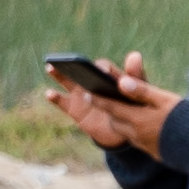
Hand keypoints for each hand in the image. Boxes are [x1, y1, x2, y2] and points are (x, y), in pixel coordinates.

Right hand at [45, 66, 170, 157]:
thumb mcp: (138, 92)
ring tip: (51, 68)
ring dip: (58, 74)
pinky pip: (61, 101)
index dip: (102, 67)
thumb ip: (135, 76)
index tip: (103, 71)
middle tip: (69, 61)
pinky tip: (49, 93)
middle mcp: (91, 81)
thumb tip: (135, 55)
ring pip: (66, 81)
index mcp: (107, 76)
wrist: (123, 132)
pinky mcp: (73, 108)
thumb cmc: (131, 108)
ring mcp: (80, 94)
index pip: (102, 67)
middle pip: (80, 69)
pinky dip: (54, 97)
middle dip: (73, 65)